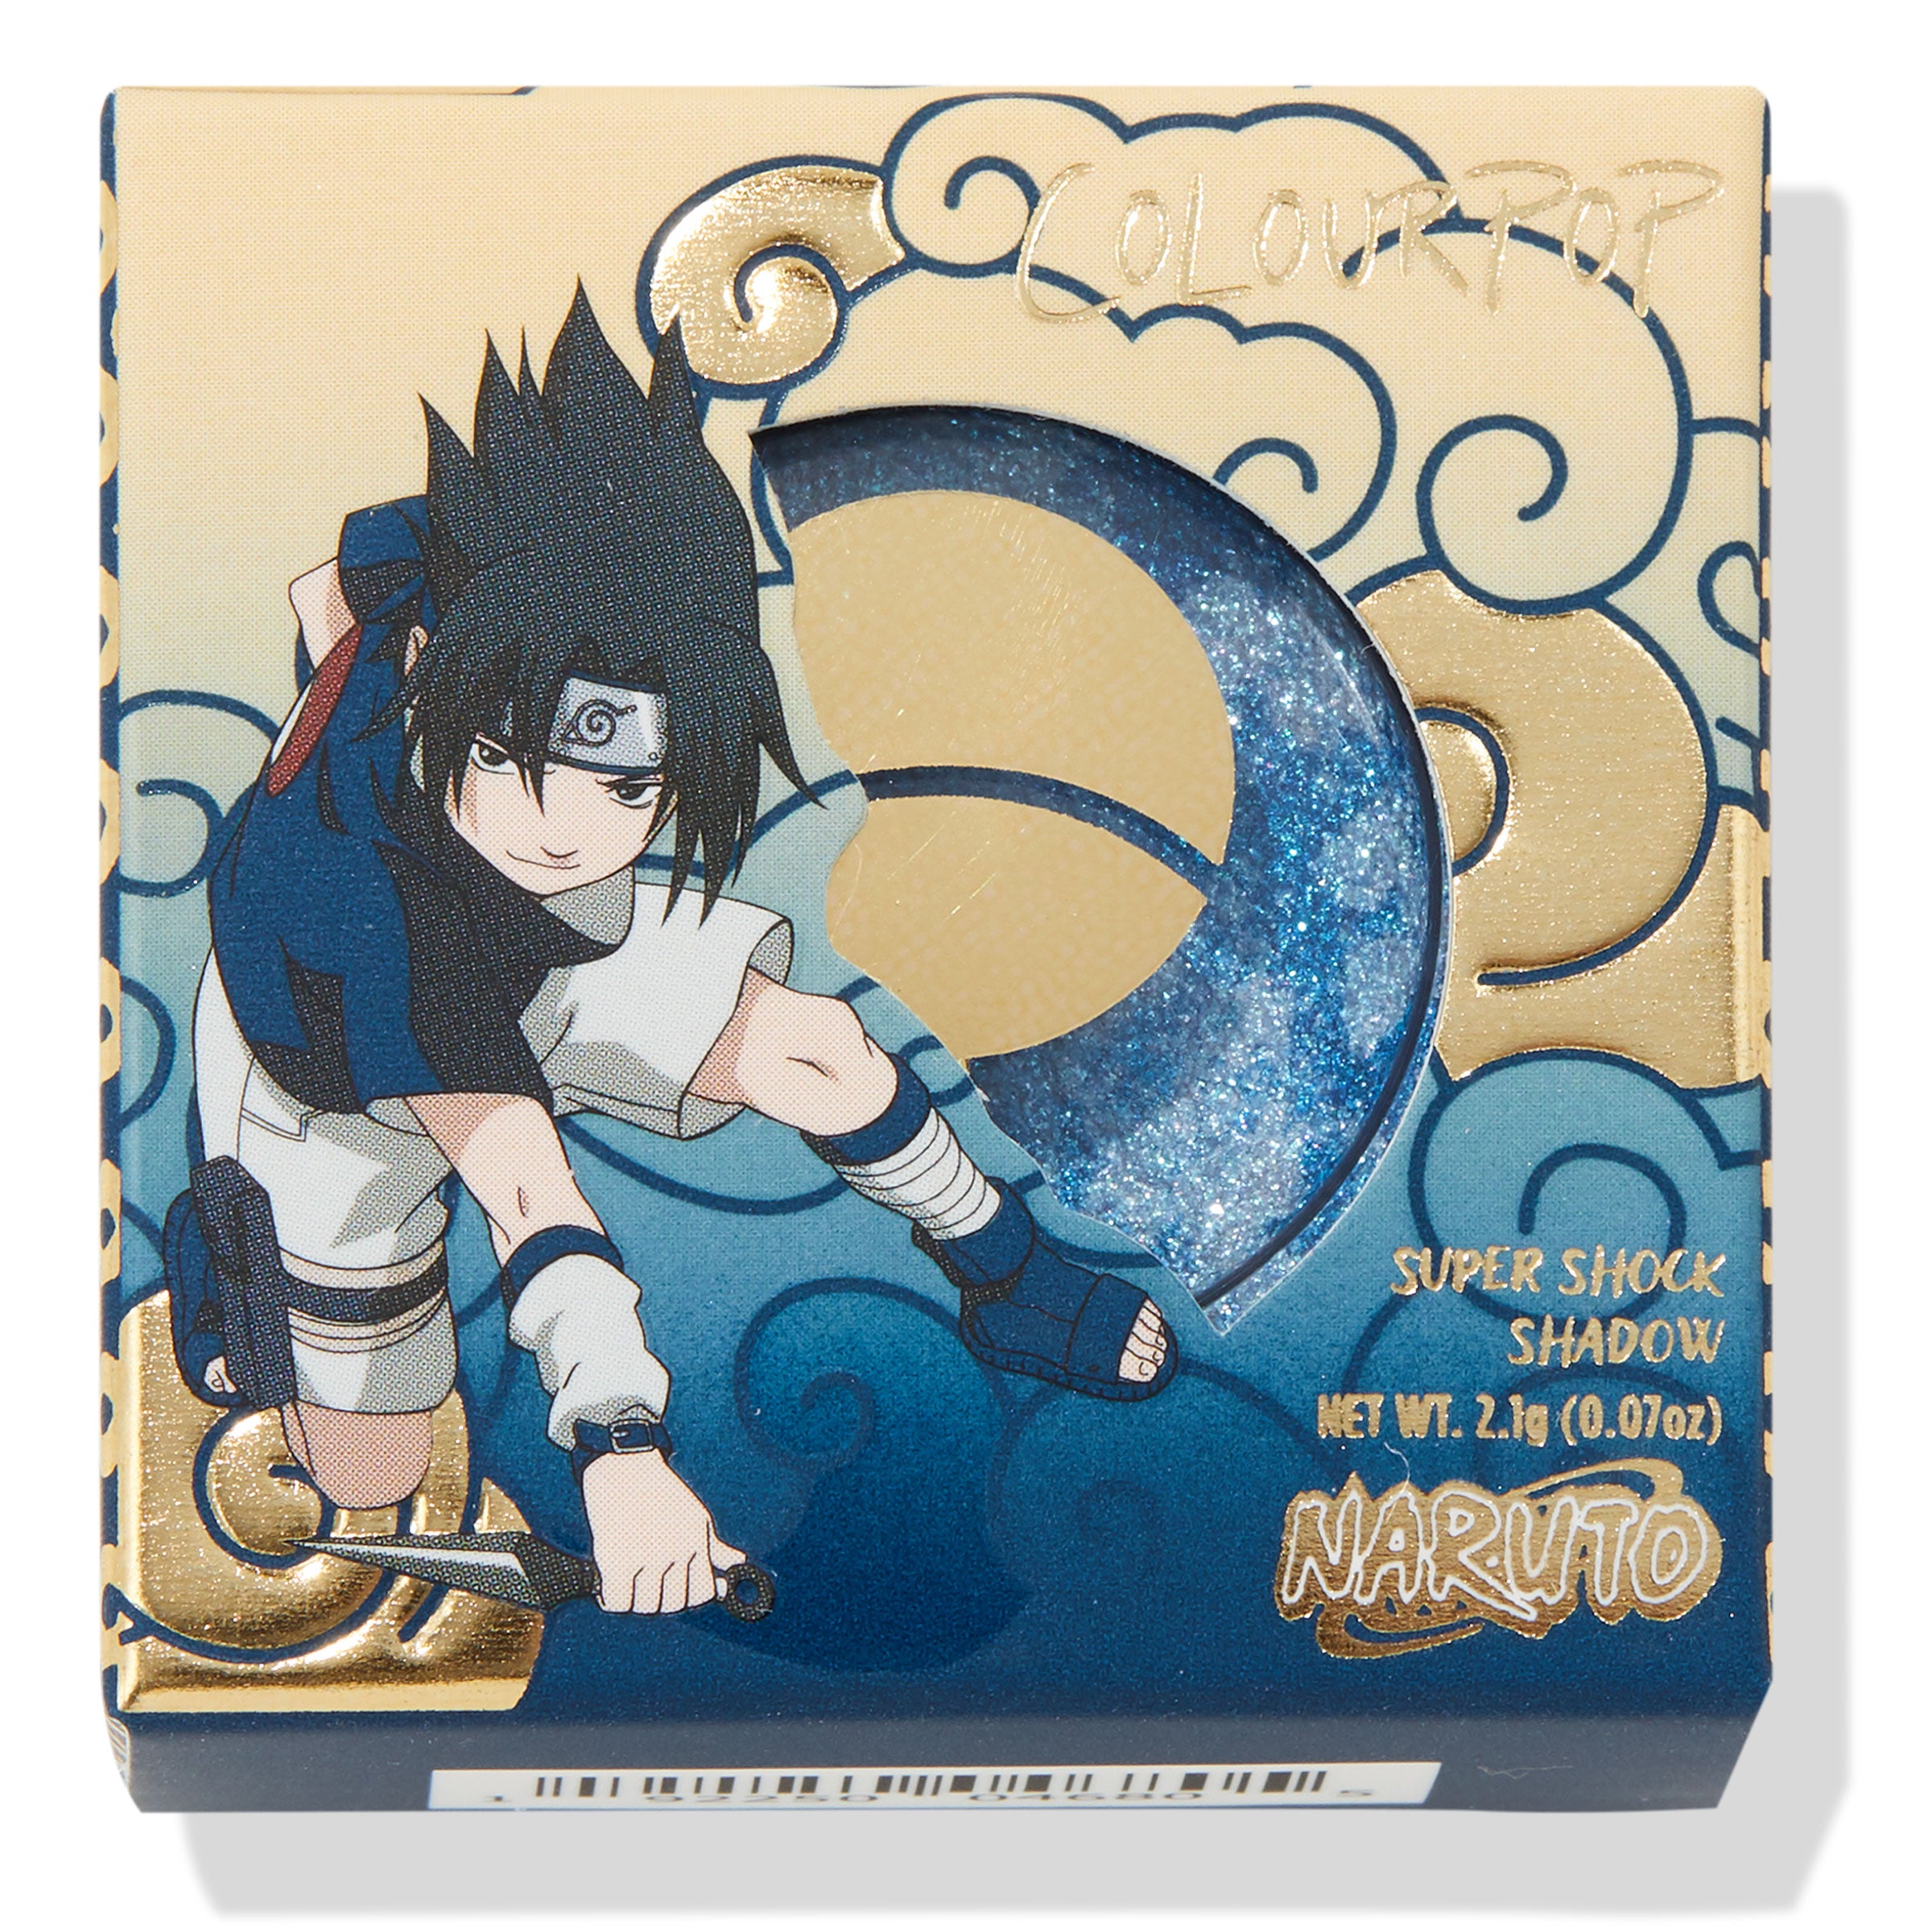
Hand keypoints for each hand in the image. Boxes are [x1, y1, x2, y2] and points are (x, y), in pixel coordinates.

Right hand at [579, 1450, 746, 1613]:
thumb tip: (739, 1564)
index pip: (703, 1592)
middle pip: (673, 1603)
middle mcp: (676, 1551)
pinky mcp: (616, 1560)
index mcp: (696, 1540)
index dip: (689, 1596)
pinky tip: (612, 1586)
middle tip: (646, 1585)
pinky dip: (613, 1600)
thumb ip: (715, 1547)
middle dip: (661, 1599)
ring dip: (636, 1600)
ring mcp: (646, 1557)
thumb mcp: (695, 1515)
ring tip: (628, 1584)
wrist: (623, 1464)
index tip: (674, 1589)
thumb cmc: (659, 1490)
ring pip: (646, 1606)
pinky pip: (618, 1602)